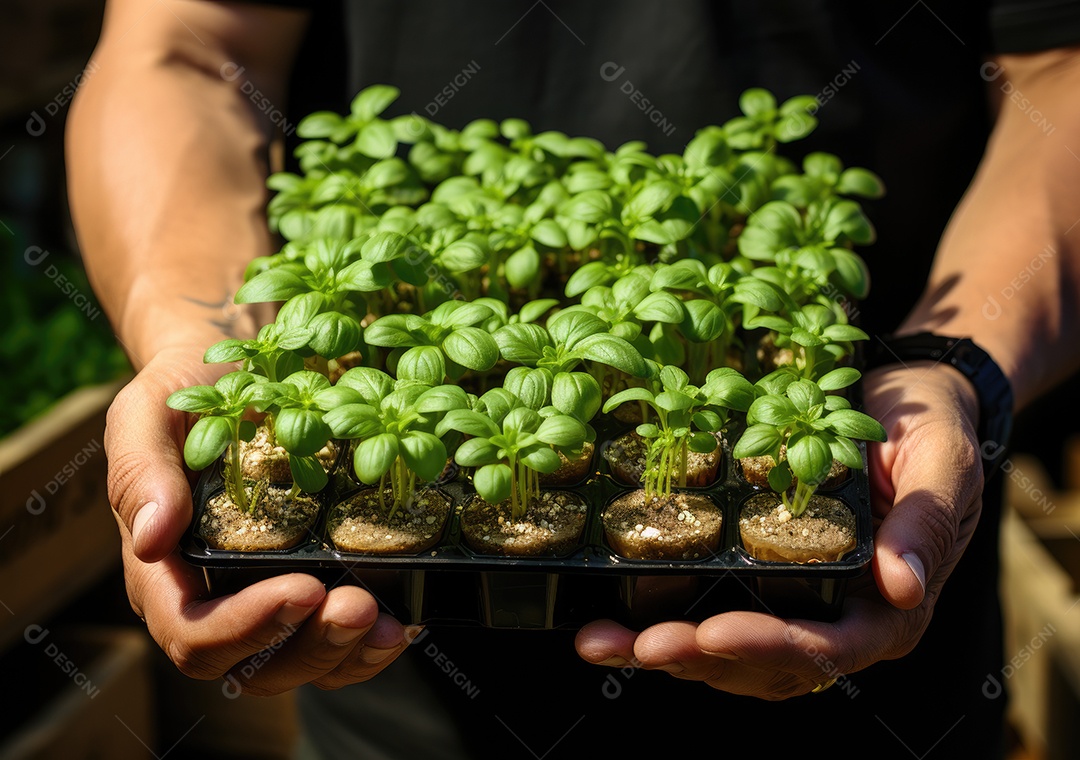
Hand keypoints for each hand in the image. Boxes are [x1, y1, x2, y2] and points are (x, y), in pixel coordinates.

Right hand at [107, 344, 417, 695]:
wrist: (240, 370)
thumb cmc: (189, 391)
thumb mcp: (149, 414)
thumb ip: (142, 473)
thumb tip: (151, 542)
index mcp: (166, 573)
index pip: (194, 634)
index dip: (246, 628)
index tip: (302, 588)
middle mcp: (215, 600)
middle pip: (255, 667)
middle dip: (311, 645)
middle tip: (359, 604)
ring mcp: (268, 599)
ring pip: (303, 664)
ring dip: (349, 655)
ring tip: (390, 623)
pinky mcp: (315, 588)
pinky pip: (339, 645)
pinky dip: (372, 645)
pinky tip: (404, 621)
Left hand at [574, 362, 982, 698]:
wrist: (904, 401)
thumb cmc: (928, 429)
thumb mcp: (941, 462)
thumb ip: (925, 523)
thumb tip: (903, 588)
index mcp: (889, 607)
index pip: (828, 646)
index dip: (768, 644)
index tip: (712, 631)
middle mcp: (842, 620)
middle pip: (766, 663)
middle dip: (697, 657)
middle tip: (634, 645)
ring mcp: (799, 605)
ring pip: (730, 654)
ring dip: (666, 654)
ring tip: (600, 644)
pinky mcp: (765, 582)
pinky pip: (714, 616)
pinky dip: (663, 622)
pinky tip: (612, 624)